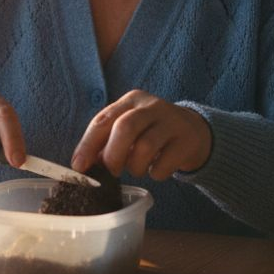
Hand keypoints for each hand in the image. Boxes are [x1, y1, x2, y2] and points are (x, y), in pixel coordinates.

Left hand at [71, 90, 211, 179]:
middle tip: (111, 171)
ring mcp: (172, 122)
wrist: (194, 131)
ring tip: (136, 169)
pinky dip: (155, 173)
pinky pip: (164, 164)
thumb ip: (106, 140)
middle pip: (125, 128)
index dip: (87, 144)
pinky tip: (155, 169)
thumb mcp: (129, 128)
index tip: (78, 166)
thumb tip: (83, 164)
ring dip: (134, 166)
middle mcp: (152, 106)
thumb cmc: (151, 132)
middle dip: (112, 155)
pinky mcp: (187, 141)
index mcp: (131, 100)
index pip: (103, 119)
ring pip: (145, 147)